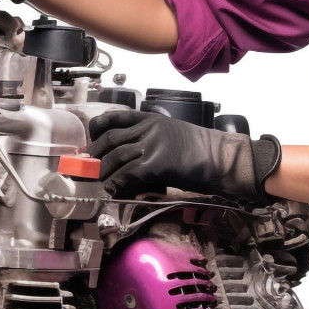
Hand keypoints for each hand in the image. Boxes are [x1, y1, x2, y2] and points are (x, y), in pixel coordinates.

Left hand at [87, 110, 280, 201]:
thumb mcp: (172, 136)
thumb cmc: (202, 150)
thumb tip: (129, 160)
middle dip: (94, 155)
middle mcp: (148, 127)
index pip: (114, 117)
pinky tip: (112, 191)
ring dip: (102, 172)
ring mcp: (152, 144)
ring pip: (115, 157)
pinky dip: (116, 184)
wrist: (222, 157)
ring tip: (96, 183)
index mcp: (151, 118)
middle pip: (110, 139)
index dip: (97, 130)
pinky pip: (128, 173)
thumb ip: (150, 141)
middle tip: (86, 168)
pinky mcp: (156, 163)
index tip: (91, 142)